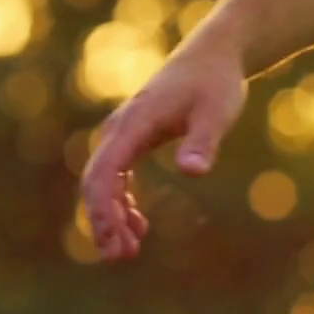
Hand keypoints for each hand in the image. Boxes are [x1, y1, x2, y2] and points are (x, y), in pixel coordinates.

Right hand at [78, 38, 247, 261]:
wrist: (215, 55)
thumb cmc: (216, 83)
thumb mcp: (216, 112)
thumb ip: (204, 142)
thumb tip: (194, 173)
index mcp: (134, 124)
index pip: (105, 172)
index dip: (103, 208)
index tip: (114, 238)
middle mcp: (120, 129)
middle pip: (97, 181)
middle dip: (103, 221)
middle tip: (119, 258)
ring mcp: (125, 133)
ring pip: (104, 182)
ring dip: (111, 217)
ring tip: (126, 252)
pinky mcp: (136, 138)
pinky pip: (118, 176)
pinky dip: (123, 202)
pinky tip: (139, 226)